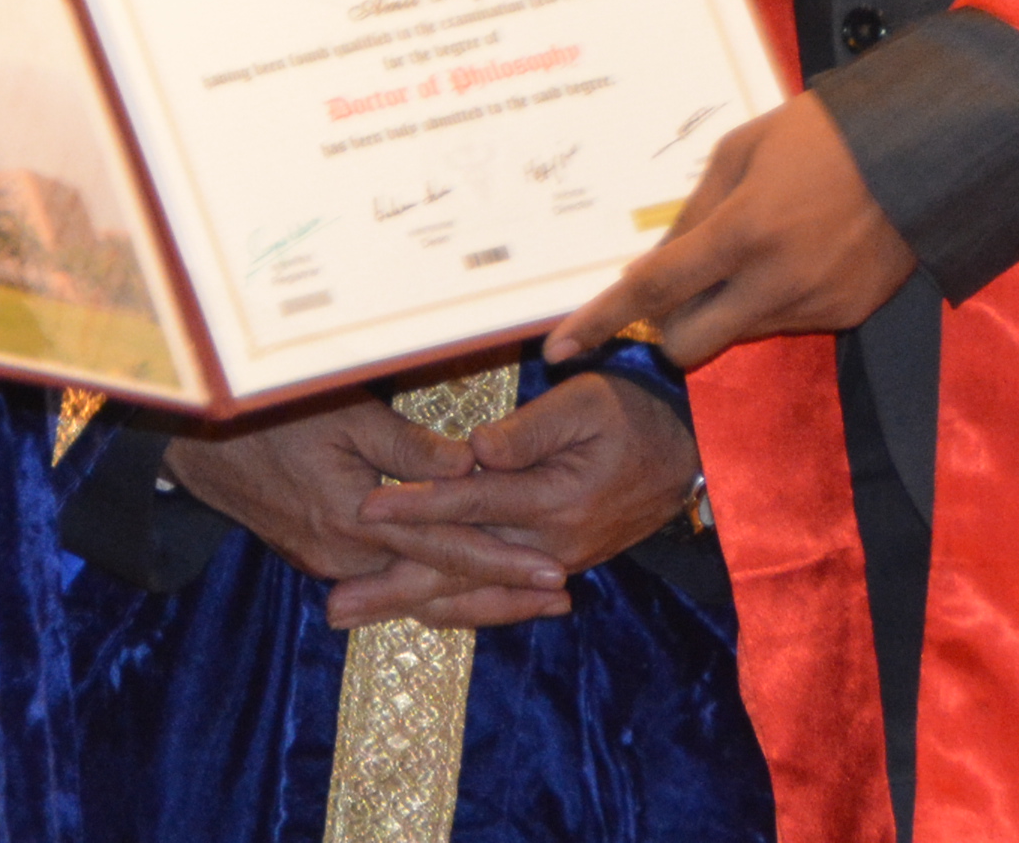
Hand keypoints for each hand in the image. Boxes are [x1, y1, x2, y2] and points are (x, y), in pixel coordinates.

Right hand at [159, 394, 564, 618]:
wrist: (199, 445)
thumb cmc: (274, 415)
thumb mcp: (346, 414)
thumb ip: (409, 446)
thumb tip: (472, 462)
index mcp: (357, 522)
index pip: (448, 550)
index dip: (505, 562)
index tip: (554, 572)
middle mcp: (345, 557)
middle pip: (439, 586)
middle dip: (502, 596)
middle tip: (560, 600)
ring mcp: (330, 563)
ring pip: (415, 588)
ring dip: (472, 596)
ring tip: (527, 602)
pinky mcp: (320, 557)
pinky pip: (388, 580)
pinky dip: (431, 585)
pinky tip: (465, 589)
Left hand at [350, 373, 699, 626]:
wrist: (685, 453)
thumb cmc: (631, 414)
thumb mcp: (588, 403)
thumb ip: (533, 429)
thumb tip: (478, 450)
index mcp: (554, 500)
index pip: (471, 504)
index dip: (417, 507)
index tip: (366, 510)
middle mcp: (548, 544)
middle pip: (458, 568)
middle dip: (391, 584)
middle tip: (333, 604)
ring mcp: (551, 561)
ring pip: (470, 591)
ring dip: (408, 603)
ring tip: (352, 614)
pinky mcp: (551, 564)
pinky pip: (492, 595)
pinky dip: (449, 606)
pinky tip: (411, 610)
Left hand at [540, 93, 914, 368]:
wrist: (924, 148)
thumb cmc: (824, 133)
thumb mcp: (741, 149)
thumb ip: (692, 211)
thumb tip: (653, 265)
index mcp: (742, 233)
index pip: (653, 291)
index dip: (600, 319)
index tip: (558, 348)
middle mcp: (775, 283)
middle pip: (688, 344)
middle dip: (669, 326)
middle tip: (681, 284)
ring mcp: (815, 307)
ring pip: (739, 334)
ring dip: (728, 306)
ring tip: (763, 244)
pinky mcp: (848, 316)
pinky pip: (788, 323)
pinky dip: (775, 300)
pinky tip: (802, 252)